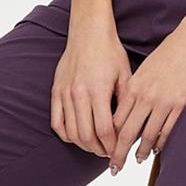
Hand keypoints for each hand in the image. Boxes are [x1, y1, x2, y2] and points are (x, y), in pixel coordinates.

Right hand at [51, 18, 131, 155]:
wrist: (88, 32)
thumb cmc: (110, 53)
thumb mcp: (126, 76)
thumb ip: (126, 103)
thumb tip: (130, 128)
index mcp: (98, 90)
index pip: (104, 130)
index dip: (112, 146)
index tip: (119, 151)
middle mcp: (78, 93)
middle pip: (86, 136)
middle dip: (99, 150)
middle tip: (109, 154)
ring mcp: (64, 93)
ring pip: (71, 132)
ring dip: (84, 145)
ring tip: (96, 147)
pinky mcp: (56, 91)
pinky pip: (56, 122)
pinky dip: (67, 135)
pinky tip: (78, 138)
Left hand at [108, 13, 185, 173]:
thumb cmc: (168, 53)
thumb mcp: (144, 70)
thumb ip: (134, 90)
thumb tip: (127, 113)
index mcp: (133, 87)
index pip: (115, 120)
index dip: (109, 138)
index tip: (105, 150)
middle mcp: (145, 97)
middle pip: (127, 133)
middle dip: (118, 153)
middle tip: (114, 168)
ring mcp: (163, 102)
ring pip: (147, 135)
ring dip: (140, 151)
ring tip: (137, 160)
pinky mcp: (180, 104)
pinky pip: (167, 130)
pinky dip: (160, 142)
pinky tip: (156, 148)